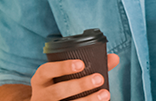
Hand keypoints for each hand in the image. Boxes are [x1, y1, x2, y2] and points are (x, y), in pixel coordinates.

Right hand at [0, 53, 121, 100]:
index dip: (62, 67)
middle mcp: (41, 94)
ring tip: (105, 94)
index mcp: (41, 79)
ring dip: (88, 100)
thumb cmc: (60, 84)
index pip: (46, 71)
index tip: (81, 64)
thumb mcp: (66, 75)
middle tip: (99, 79)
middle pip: (58, 91)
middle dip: (79, 85)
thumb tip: (114, 58)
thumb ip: (91, 66)